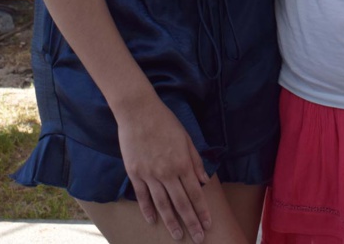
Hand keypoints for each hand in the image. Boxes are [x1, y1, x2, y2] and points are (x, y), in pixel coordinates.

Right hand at [116, 95, 211, 241]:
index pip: (195, 193)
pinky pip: (142, 197)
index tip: (208, 225)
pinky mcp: (135, 173)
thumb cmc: (165, 121)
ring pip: (162, 204)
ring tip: (178, 236)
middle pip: (181, 203)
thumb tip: (204, 181)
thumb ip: (195, 160)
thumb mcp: (186, 137)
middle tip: (198, 238)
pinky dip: (148, 210)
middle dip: (191, 222)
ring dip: (171, 222)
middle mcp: (167, 172)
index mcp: (182, 163)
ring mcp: (149, 175)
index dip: (202, 211)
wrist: (139, 112)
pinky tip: (153, 221)